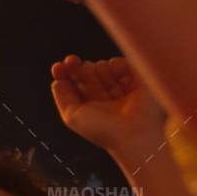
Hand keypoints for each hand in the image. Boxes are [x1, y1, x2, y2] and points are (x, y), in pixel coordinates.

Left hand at [51, 55, 166, 157]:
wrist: (134, 133)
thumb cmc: (102, 129)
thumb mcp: (72, 116)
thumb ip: (63, 98)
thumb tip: (58, 81)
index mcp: (91, 104)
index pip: (73, 83)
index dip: (64, 72)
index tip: (58, 67)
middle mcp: (106, 95)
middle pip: (86, 71)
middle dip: (80, 69)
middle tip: (80, 69)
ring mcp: (122, 87)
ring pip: (102, 66)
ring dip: (99, 71)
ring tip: (107, 86)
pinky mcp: (138, 80)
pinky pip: (121, 63)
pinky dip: (116, 65)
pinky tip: (117, 75)